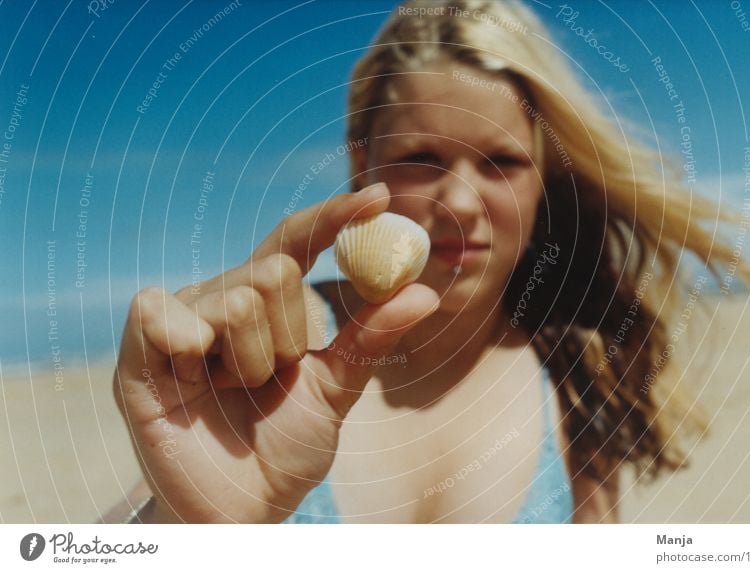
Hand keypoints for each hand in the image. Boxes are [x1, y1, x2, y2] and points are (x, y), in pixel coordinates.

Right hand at [113, 182, 438, 522]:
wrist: (241, 508)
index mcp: (267, 303)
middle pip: (275, 272)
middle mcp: (223, 298)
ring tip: (234, 393)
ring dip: (250, 363)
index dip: (336, 215)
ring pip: (236, 300)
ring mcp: (181, 320)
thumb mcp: (335, 390)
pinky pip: (162, 310)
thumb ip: (370, 338)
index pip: (297, 240)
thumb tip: (424, 292)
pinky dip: (189, 342)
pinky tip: (191, 372)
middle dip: (289, 338)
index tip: (380, 197)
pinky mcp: (139, 350)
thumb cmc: (285, 446)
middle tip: (272, 379)